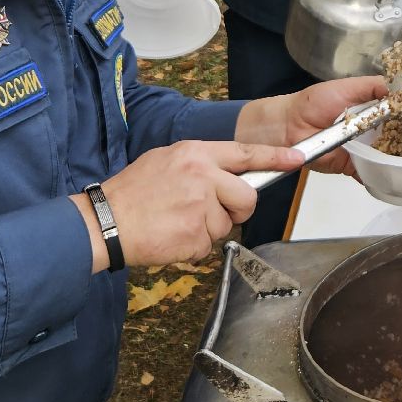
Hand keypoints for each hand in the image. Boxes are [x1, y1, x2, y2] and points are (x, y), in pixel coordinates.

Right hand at [78, 141, 304, 269]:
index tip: (296, 158)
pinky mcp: (196, 235)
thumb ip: (199, 164)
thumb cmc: (131, 193)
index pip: (245, 153)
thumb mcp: (165, 160)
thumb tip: (225, 173)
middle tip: (210, 212)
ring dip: (206, 230)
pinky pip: (208, 245)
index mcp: (195, 154)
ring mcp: (200, 207)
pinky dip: (192, 247)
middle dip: (236, 209)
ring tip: (176, 223)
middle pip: (246, 196)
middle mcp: (202, 177)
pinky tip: (171, 237)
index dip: (275, 157)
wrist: (104, 221)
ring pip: (226, 224)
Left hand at [236, 75, 388, 177]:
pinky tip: (396, 175)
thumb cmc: (312, 103)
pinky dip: (380, 176)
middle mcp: (369, 129)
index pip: (397, 112)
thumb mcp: (346, 87)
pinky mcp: (351, 165)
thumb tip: (399, 88)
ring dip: (400, 158)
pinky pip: (369, 173)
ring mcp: (361, 149)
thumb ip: (371, 87)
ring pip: (386, 156)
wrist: (288, 127)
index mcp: (369, 108)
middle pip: (396, 136)